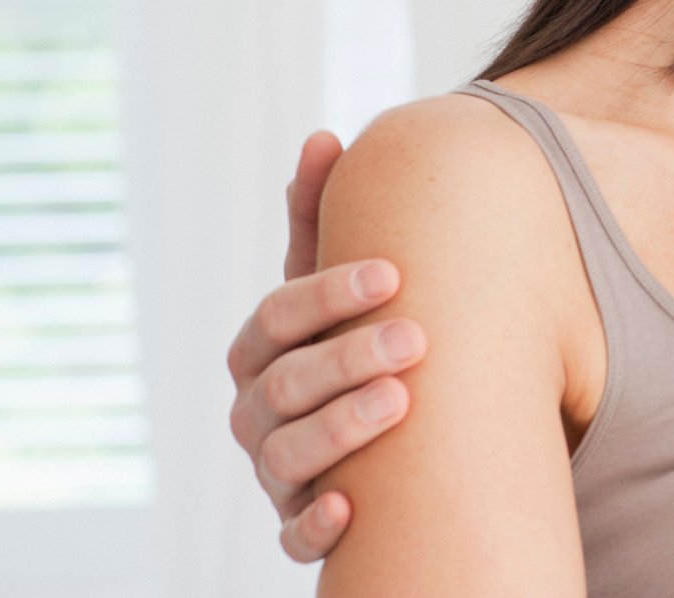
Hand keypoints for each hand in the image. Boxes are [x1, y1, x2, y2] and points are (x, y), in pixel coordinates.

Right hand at [224, 132, 424, 561]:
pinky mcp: (301, 525)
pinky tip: (354, 505)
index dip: (329, 293)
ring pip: (286, 457)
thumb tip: (323, 136)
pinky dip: (318, 524)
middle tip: (416, 339)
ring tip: (400, 404)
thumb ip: (326, 218)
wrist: (382, 432)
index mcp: (261, 349)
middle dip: (348, 358)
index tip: (394, 274)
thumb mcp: (340, 284)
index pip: (277, 316)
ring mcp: (276, 472)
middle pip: (284, 385)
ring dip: (341, 429)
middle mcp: (257, 411)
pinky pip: (296, 537)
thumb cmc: (353, 340)